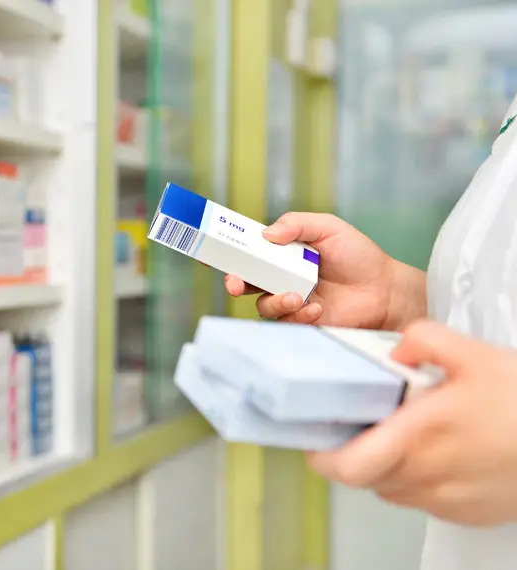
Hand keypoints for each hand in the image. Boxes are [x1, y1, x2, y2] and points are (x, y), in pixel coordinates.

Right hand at [225, 212, 424, 329]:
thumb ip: (297, 224)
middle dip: (234, 282)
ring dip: (274, 301)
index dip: (229, 252)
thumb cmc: (359, 256)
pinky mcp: (302, 321)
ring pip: (263, 305)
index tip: (210, 253)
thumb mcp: (329, 228)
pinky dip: (299, 314)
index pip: (250, 251)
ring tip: (296, 296)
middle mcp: (282, 277)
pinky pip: (287, 321)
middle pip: (246, 281)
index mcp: (284, 253)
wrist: (384, 289)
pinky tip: (318, 308)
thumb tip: (266, 235)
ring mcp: (291, 299)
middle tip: (234, 284)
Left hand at [306, 320, 516, 526]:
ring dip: (383, 463)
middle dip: (353, 452)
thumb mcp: (473, 354)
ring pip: (390, 487)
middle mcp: (426, 475)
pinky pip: (420, 498)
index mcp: (419, 435)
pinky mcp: (464, 512)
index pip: (348, 466)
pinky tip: (434, 452)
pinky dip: (413, 477)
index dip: (322, 457)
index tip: (318, 439)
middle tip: (360, 427)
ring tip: (401, 434)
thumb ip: (423, 339)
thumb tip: (394, 351)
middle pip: (364, 476)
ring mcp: (445, 499)